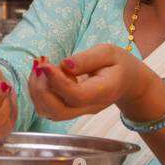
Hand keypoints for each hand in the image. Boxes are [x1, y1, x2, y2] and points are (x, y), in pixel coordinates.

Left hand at [28, 44, 157, 121]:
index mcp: (104, 92)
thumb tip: (64, 65)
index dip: (56, 81)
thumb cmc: (119, 65)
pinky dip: (38, 92)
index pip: (75, 95)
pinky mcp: (69, 110)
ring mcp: (78, 112)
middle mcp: (89, 107)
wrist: (128, 83)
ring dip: (37, 90)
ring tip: (40, 67)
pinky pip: (47, 108)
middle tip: (40, 64)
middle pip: (57, 110)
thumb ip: (87, 59)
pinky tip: (43, 75)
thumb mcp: (109, 52)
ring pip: (49, 112)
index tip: (45, 64)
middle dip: (41, 89)